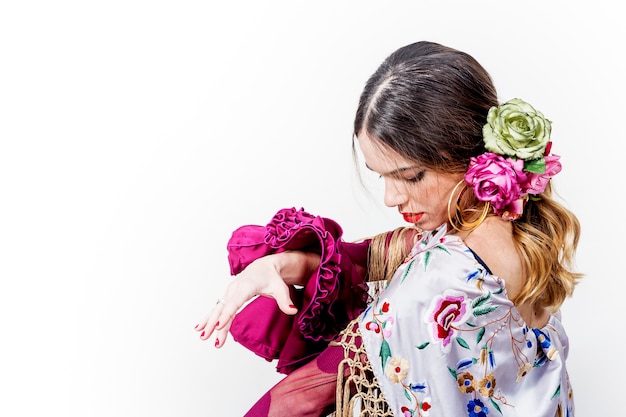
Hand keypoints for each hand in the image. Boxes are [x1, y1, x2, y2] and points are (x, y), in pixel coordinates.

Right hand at [195, 251, 319, 347]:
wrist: (264, 267)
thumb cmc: (272, 277)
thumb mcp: (280, 288)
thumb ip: (285, 300)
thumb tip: (292, 310)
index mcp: (247, 286)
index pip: (235, 302)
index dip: (227, 314)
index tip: (220, 325)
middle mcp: (235, 288)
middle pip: (224, 308)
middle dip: (217, 324)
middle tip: (212, 339)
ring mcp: (229, 292)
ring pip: (218, 309)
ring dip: (209, 323)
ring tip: (202, 337)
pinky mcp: (228, 296)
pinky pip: (217, 308)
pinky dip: (208, 317)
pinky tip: (200, 328)